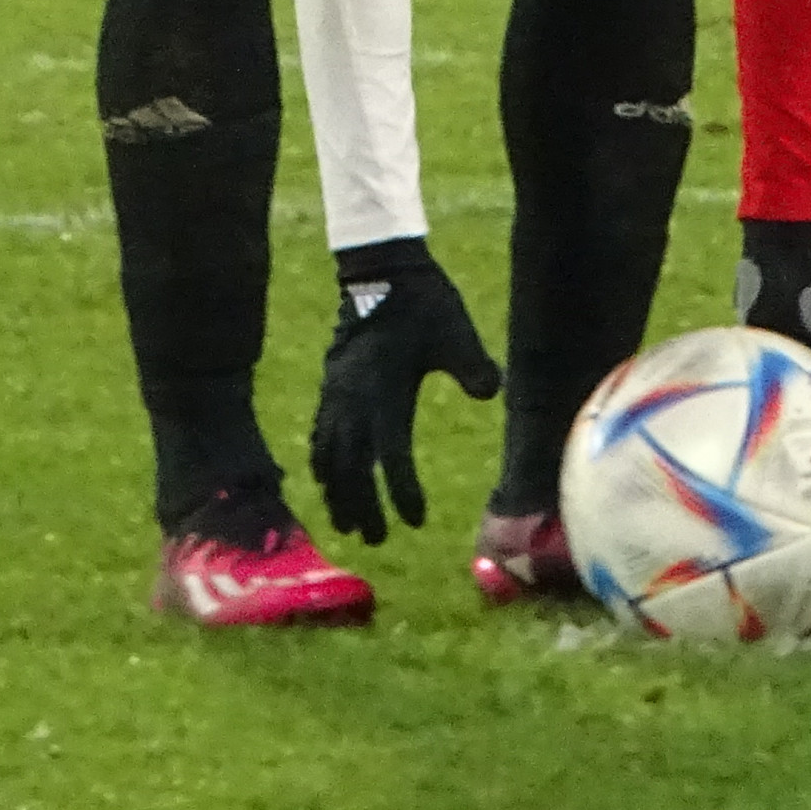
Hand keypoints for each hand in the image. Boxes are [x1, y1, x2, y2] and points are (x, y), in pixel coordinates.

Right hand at [307, 238, 500, 544]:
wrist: (382, 270)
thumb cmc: (424, 303)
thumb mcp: (455, 330)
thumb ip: (472, 363)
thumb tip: (491, 391)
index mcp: (385, 390)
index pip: (390, 456)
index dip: (402, 492)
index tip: (414, 521)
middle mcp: (355, 398)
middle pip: (351, 467)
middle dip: (362, 506)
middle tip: (376, 539)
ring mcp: (337, 391)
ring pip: (329, 455)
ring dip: (337, 492)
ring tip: (347, 524)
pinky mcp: (330, 384)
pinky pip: (318, 433)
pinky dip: (321, 463)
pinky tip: (326, 480)